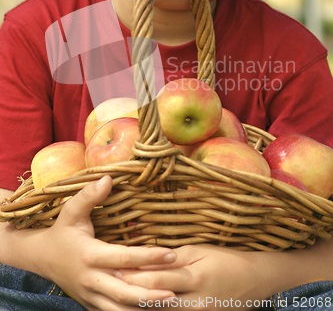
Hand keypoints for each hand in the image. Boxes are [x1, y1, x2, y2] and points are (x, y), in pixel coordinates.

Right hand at [37, 176, 176, 310]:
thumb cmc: (62, 231)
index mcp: (90, 255)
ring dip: (143, 308)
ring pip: (119, 308)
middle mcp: (91, 279)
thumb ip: (89, 195)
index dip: (149, 257)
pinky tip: (150, 310)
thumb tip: (108, 177)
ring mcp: (90, 295)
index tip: (171, 254)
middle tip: (176, 289)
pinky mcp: (90, 304)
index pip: (124, 258)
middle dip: (151, 293)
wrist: (41, 257)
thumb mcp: (71, 210)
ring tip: (169, 303)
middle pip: (124, 291)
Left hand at [114, 244, 269, 309]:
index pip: (155, 279)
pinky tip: (140, 307)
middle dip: (128, 294)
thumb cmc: (224, 260)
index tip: (111, 268)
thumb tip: (143, 259)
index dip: (131, 275)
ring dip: (138, 307)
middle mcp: (193, 303)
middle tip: (107, 285)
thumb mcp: (199, 252)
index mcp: (193, 278)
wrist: (253, 281)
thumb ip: (170, 258)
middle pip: (153, 301)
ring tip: (116, 299)